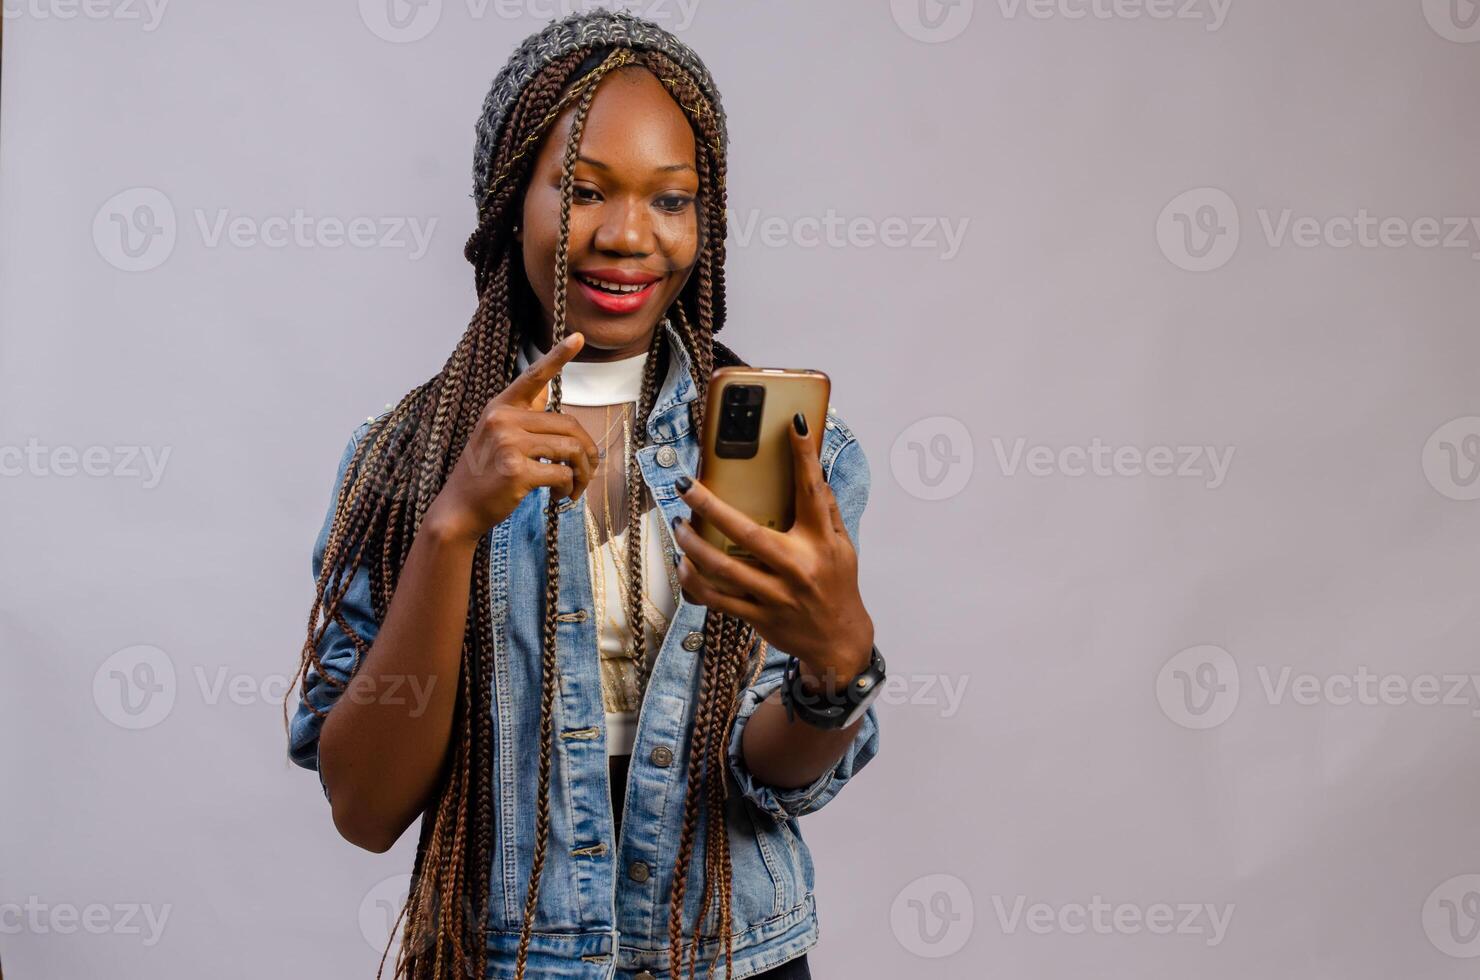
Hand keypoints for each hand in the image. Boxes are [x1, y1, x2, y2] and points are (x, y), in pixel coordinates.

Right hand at [425, 333, 598, 544]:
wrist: (459, 508)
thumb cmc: (483, 473)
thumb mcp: (495, 434)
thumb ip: (521, 412)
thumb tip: (547, 387)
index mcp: (500, 407)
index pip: (533, 376)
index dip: (558, 356)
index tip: (578, 337)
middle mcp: (503, 420)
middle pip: (569, 425)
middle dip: (586, 451)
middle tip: (588, 470)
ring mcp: (509, 444)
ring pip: (571, 450)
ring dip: (582, 473)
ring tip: (576, 486)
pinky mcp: (517, 471)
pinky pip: (563, 474)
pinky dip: (570, 488)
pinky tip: (562, 495)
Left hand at [671, 411, 873, 683]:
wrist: (839, 643)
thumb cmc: (838, 586)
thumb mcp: (842, 546)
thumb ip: (825, 511)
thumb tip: (812, 472)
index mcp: (821, 542)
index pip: (812, 491)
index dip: (804, 456)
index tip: (794, 424)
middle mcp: (797, 567)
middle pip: (746, 532)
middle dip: (709, 506)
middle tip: (685, 485)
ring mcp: (775, 595)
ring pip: (722, 569)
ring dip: (693, 545)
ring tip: (679, 525)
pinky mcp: (758, 616)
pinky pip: (716, 598)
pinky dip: (695, 581)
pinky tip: (683, 564)